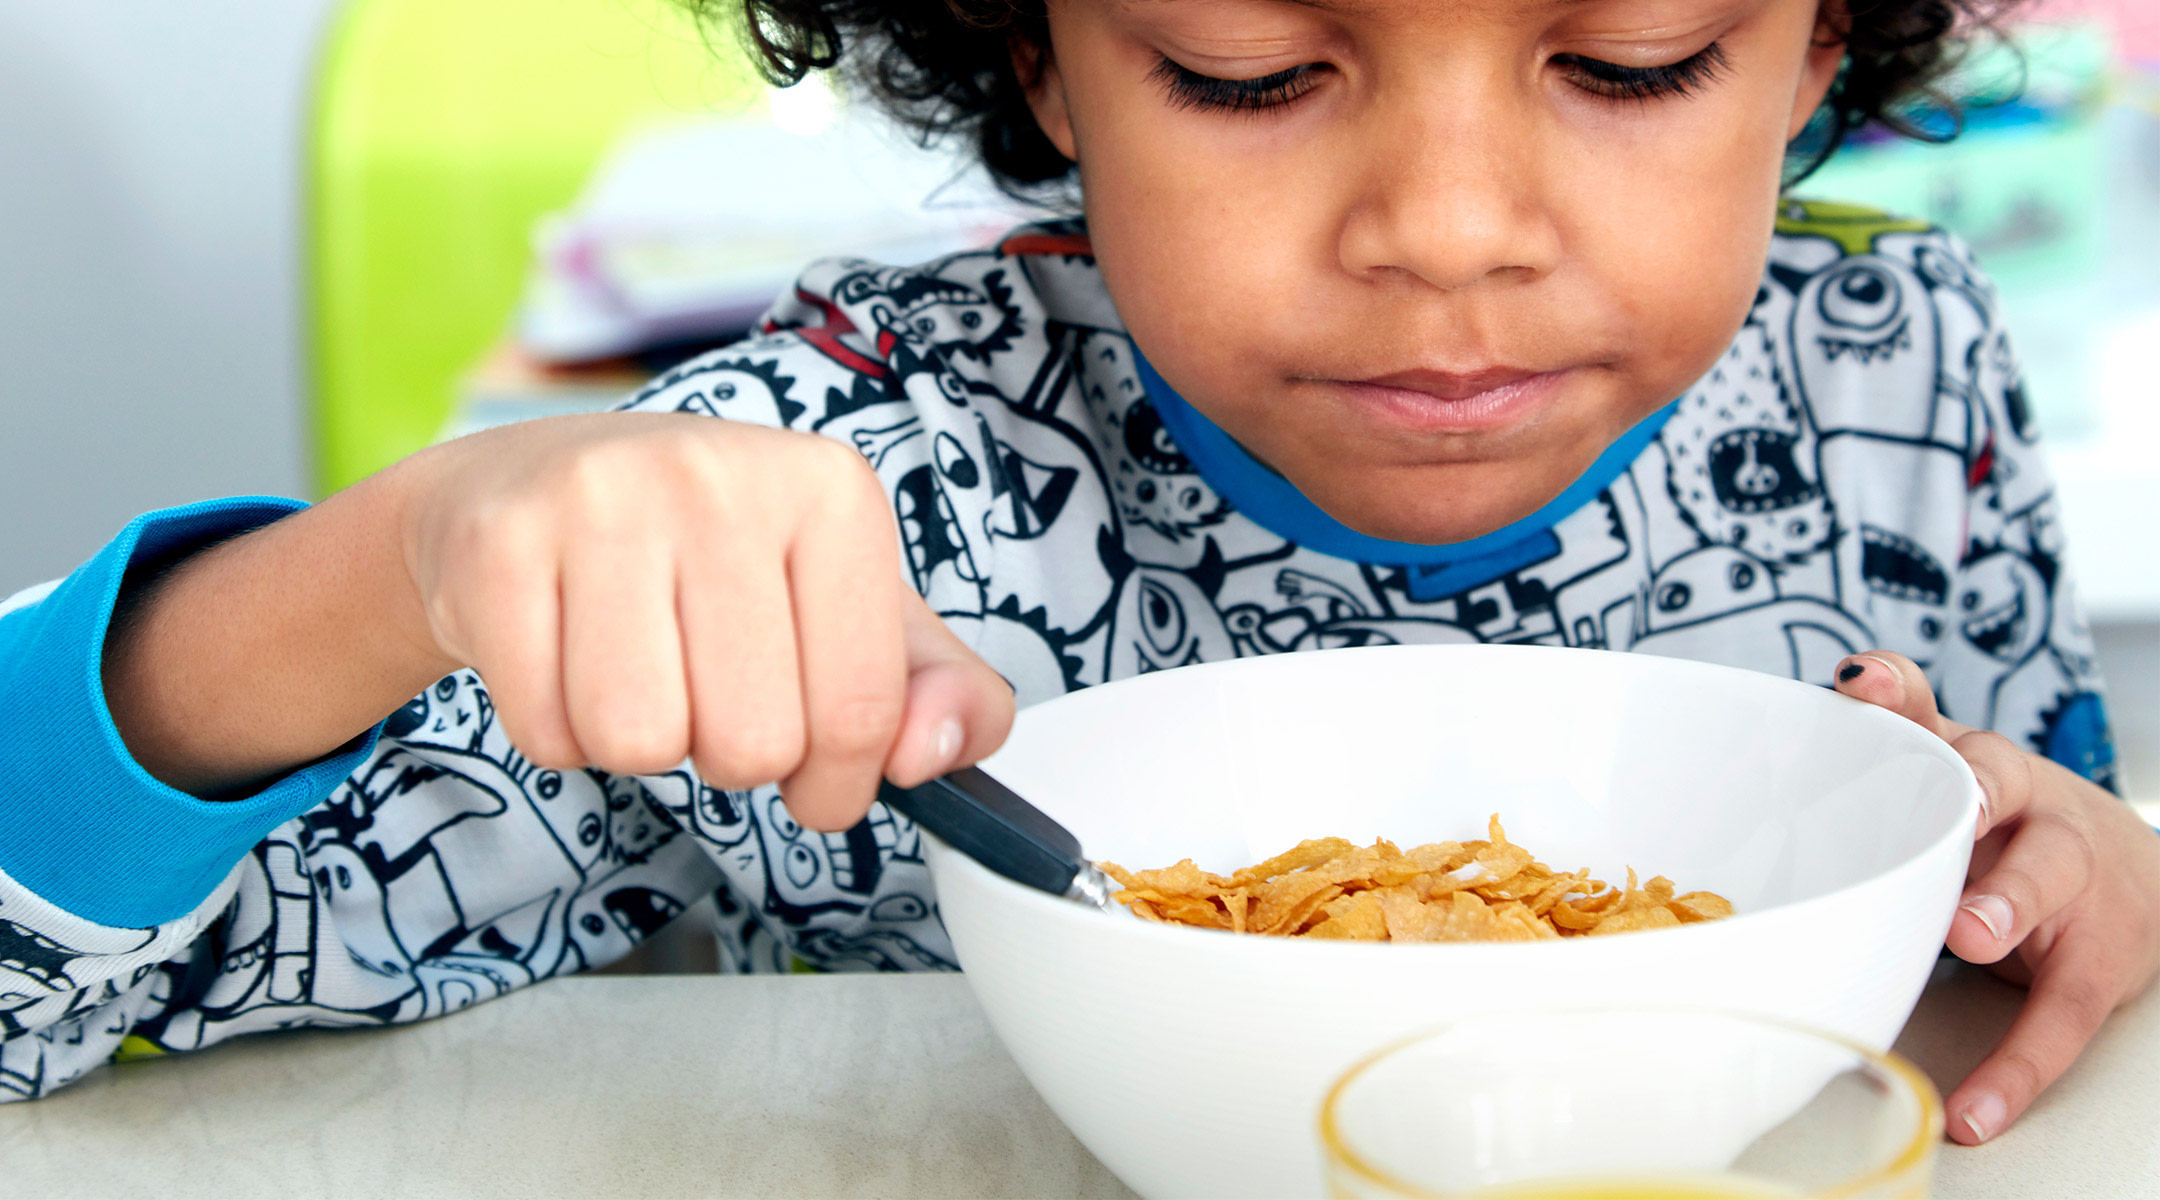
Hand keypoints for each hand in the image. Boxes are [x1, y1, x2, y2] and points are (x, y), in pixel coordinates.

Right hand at [399, 412, 1014, 830]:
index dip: (837, 782)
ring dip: (638, 744)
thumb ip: (940, 693)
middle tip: (704, 686)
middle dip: (729, 756)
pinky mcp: (501, 545)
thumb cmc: (710, 559)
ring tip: (635, 665)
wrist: (529, 483)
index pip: (862, 713)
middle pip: (751, 745)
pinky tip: (566, 655)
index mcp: (831, 490)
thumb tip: (933, 751)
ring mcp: (603, 500)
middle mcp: (722, 477)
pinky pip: (548, 730)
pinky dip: (557, 731)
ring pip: (641, 744)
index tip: (814, 769)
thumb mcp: (849, 610)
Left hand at [1833, 651, 2159, 1143]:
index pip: (1928, 708)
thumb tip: (1807, 717)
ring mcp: (2072, 874)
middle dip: (1974, 799)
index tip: (1862, 686)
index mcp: (1972, 759)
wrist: (2128, 871)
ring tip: (1972, 936)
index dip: (1896, 692)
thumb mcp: (1941, 774)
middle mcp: (2027, 803)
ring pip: (2050, 877)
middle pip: (2004, 783)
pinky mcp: (2097, 960)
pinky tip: (1976, 1111)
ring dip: (2009, 900)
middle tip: (1946, 813)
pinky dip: (2015, 1067)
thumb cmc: (2004, 823)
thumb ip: (1879, 747)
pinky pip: (2059, 1015)